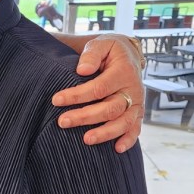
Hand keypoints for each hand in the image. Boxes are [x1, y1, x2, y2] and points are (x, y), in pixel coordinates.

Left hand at [52, 35, 143, 151]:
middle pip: (109, 108)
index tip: (56, 100)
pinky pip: (135, 128)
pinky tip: (117, 149)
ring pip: (123, 122)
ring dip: (105, 133)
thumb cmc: (109, 51)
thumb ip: (92, 54)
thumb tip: (83, 70)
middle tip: (62, 122)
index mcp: (123, 71)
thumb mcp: (101, 44)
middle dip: (85, 117)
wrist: (128, 55)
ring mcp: (137, 103)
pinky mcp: (137, 113)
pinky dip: (129, 140)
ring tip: (86, 140)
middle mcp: (132, 89)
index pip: (99, 87)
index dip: (77, 95)